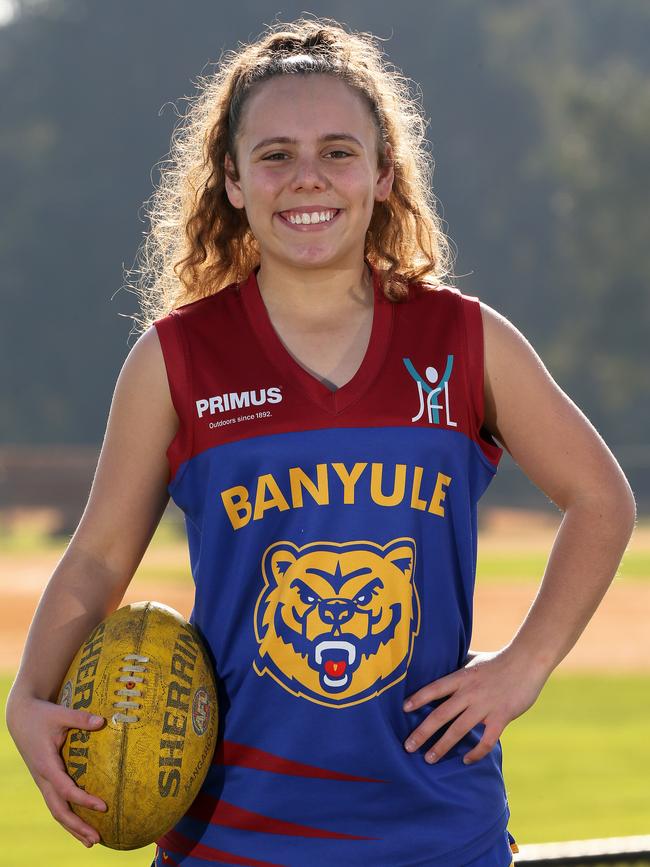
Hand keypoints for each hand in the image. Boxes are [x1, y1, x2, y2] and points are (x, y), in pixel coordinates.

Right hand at [6, 691, 106, 846]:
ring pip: (56, 810)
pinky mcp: (45, 780)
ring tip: (91, 841)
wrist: (21, 717)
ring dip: (72, 827)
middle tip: (97, 839)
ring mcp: (42, 781)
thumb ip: (80, 719)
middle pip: (58, 809)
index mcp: (46, 764)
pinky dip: (68, 816)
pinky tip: (81, 824)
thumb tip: (102, 721)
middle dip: (76, 826)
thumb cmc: (42, 715)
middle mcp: (42, 777)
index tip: (103, 806)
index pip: (66, 789)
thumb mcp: (60, 714)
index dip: (83, 799)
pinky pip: (56, 803)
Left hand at [402, 648, 546, 764]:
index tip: (403, 709)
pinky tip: (466, 760)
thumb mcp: (474, 660)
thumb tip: (443, 666)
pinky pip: (486, 741)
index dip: (418, 698)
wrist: (527, 661)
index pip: (434, 688)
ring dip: (442, 746)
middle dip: (423, 732)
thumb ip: (459, 668)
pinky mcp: (501, 717)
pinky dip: (475, 753)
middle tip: (408, 746)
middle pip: (441, 714)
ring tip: (429, 759)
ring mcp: (485, 706)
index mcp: (461, 677)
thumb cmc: (499, 661)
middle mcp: (469, 692)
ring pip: (458, 730)